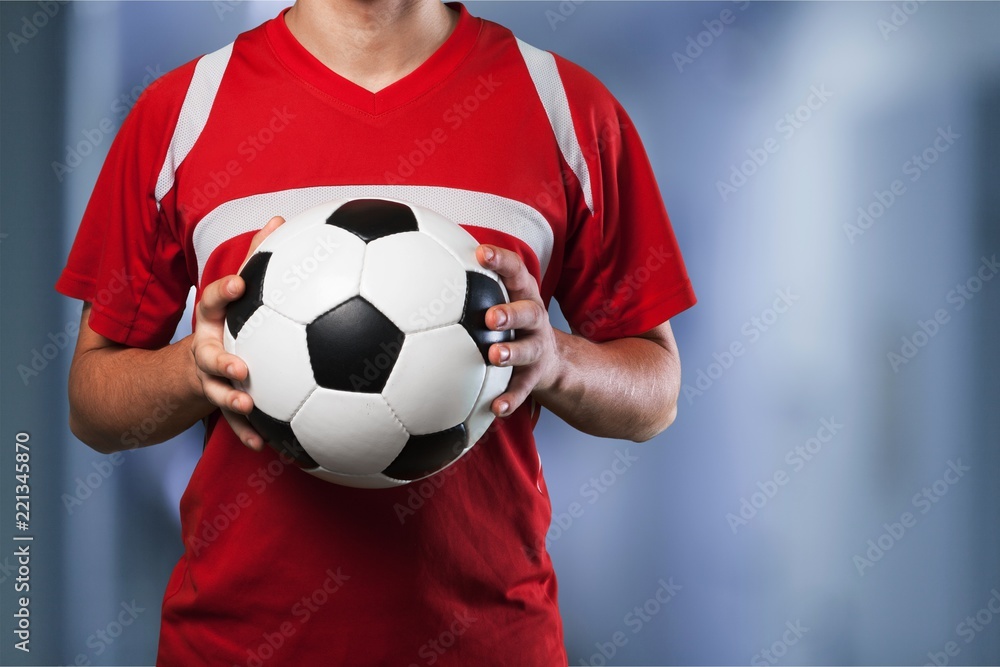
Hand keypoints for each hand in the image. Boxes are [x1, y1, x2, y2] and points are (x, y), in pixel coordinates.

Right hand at [192, 216, 283, 450]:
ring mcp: (208, 380)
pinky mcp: (218, 403)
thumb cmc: (226, 321)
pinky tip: (265, 446)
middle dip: (222, 359)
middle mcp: (205, 349)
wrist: (180, 369)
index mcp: (212, 321)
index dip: (223, 292)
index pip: (211, 302)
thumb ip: (257, 258)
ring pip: (217, 391)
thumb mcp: (235, 293)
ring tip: (249, 408)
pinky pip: (233, 423)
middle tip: (241, 366)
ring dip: (232, 401)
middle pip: (207, 354)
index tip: (240, 284)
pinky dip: (248, 433)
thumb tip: (279, 219)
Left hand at [476, 244, 561, 417]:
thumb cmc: (511, 321)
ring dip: (513, 353)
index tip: (481, 253)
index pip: (516, 271)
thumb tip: (422, 260)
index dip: (501, 261)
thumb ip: (470, 280)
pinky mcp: (535, 376)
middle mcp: (533, 319)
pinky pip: (522, 390)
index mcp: (522, 294)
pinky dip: (511, 399)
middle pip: (529, 312)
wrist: (552, 360)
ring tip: (495, 357)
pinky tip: (495, 408)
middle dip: (511, 313)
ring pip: (528, 350)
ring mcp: (536, 348)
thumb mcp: (500, 295)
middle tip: (491, 317)